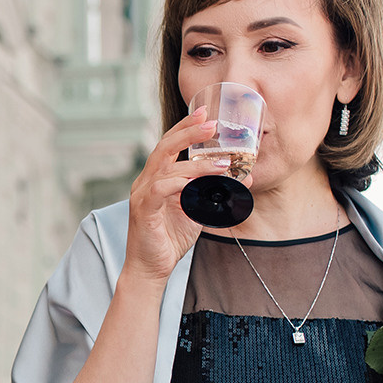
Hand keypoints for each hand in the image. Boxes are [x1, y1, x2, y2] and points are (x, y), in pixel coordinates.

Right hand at [122, 111, 226, 283]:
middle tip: (211, 122)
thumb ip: (213, 192)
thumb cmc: (170, 238)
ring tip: (222, 163)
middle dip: (188, 132)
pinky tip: (194, 183)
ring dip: (197, 164)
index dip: (186, 128)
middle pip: (164, 147)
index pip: (169, 145)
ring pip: (167, 167)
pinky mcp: (143, 210)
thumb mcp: (197, 210)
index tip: (205, 113)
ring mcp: (142, 195)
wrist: (151, 268)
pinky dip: (177, 183)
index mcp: (157, 178)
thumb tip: (240, 178)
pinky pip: (159, 189)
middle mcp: (146, 181)